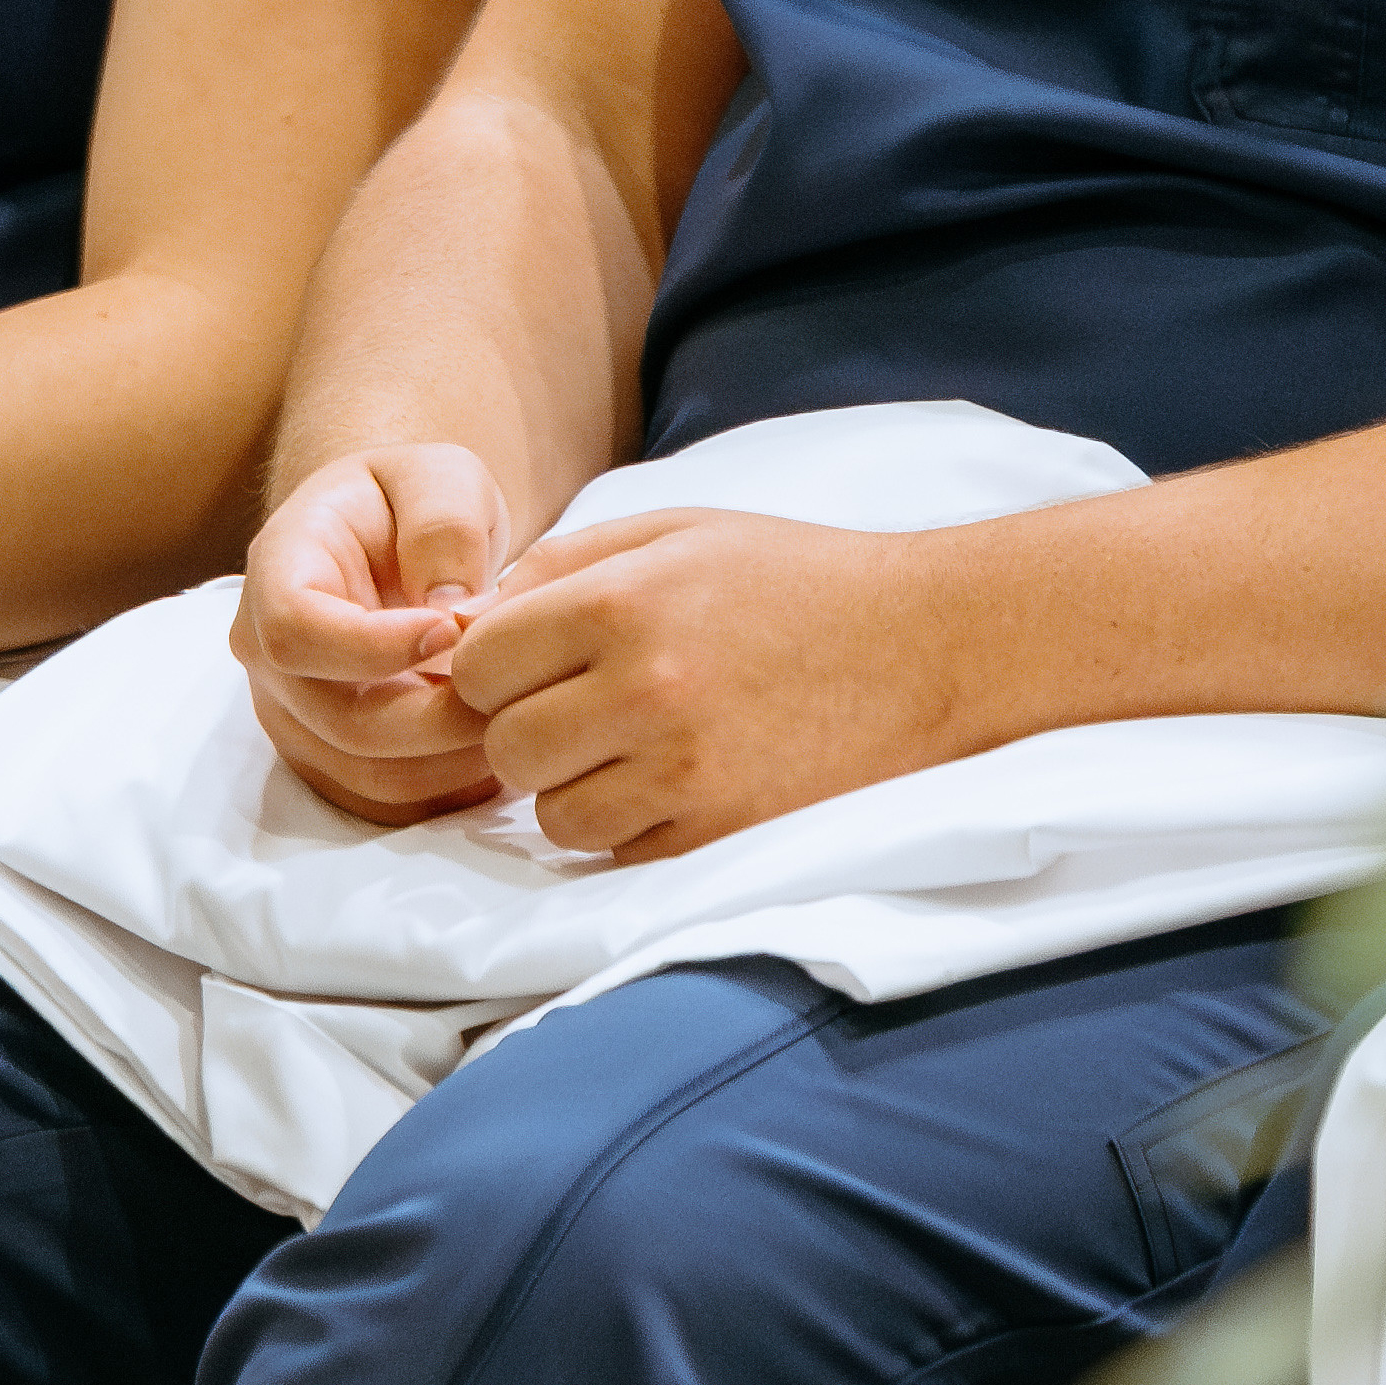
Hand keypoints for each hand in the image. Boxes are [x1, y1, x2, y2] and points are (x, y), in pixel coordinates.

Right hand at [236, 445, 518, 818]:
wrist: (395, 536)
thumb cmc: (414, 499)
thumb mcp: (438, 475)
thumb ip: (444, 524)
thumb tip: (449, 610)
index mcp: (277, 570)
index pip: (298, 633)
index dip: (378, 647)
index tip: (457, 628)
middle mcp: (266, 653)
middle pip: (341, 721)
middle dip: (442, 716)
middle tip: (517, 685)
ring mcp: (294, 715)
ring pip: (368, 776)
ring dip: (454, 761)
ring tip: (515, 714)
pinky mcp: (330, 758)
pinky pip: (387, 802)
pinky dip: (449, 790)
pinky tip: (495, 747)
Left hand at [438, 510, 991, 861]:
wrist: (922, 646)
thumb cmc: (791, 578)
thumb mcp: (674, 532)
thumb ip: (561, 565)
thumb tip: (463, 623)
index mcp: (622, 603)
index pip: (477, 663)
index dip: (492, 666)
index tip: (531, 663)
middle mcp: (645, 692)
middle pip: (506, 748)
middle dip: (526, 731)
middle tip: (581, 709)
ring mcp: (685, 772)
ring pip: (554, 816)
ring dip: (575, 789)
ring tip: (630, 748)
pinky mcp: (721, 834)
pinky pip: (620, 852)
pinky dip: (630, 826)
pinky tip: (677, 780)